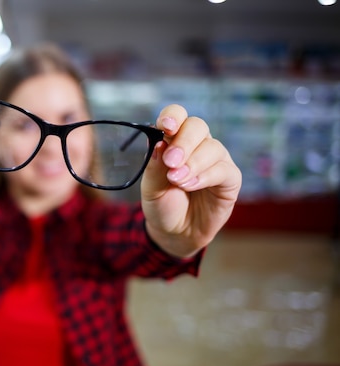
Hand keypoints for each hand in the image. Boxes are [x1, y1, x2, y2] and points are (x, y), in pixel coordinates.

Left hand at [141, 104, 241, 257]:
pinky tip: (190, 185)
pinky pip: (223, 170)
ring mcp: (215, 160)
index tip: (166, 126)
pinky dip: (205, 176)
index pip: (177, 116)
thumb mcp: (151, 188)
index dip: (173, 116)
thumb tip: (159, 142)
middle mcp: (198, 145)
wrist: (174, 232)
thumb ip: (154, 166)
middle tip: (170, 161)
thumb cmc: (162, 205)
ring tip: (176, 180)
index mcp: (175, 140)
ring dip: (193, 163)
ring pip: (212, 147)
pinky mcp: (230, 179)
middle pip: (197, 126)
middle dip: (183, 142)